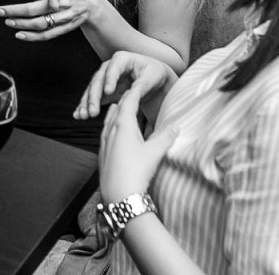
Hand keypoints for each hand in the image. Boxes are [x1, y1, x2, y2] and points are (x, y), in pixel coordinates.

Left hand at [0, 0, 104, 40]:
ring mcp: (63, 19)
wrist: (91, 5)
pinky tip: (19, 35)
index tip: (48, 3)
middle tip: (1, 12)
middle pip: (40, 11)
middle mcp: (64, 6)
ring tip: (8, 22)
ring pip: (42, 25)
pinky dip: (33, 37)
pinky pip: (47, 35)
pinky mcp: (63, 29)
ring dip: (24, 25)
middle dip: (18, 12)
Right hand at [74, 51, 174, 120]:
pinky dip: (85, 106)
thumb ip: (141, 85)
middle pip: (98, 79)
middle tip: (93, 110)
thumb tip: (132, 94)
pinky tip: (78, 115)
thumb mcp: (151, 78)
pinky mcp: (103, 89)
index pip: (114, 67)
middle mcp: (110, 67)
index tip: (108, 92)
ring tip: (83, 115)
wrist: (153, 78)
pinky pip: (92, 97)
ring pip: (92, 89)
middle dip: (94, 96)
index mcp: (123, 59)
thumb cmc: (153, 74)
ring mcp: (105, 78)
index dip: (110, 79)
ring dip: (86, 102)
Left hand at [99, 86, 178, 203]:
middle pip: (117, 109)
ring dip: (115, 111)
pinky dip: (110, 125)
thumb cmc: (136, 171)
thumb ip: (166, 136)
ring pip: (108, 120)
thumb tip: (176, 125)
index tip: (139, 82)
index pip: (129, 101)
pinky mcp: (101, 153)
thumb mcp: (154, 152)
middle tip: (131, 91)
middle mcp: (111, 130)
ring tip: (118, 106)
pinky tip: (112, 131)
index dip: (135, 91)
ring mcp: (104, 142)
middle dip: (125, 99)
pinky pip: (105, 132)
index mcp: (123, 125)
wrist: (118, 195)